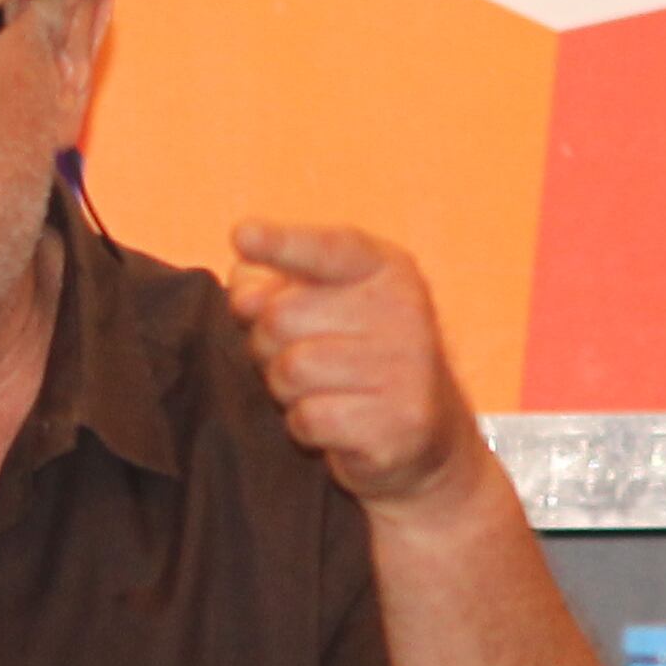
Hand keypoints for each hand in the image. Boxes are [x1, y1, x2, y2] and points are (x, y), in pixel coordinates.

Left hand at [222, 220, 480, 509]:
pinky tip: (335, 423)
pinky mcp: (399, 422)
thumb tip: (243, 295)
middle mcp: (402, 310)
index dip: (281, 244)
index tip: (243, 235)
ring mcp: (406, 367)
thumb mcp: (319, 303)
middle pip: (278, 317)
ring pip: (290, 371)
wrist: (422, 430)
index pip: (324, 249)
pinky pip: (308, 419)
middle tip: (299, 356)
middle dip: (267, 345)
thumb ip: (271, 286)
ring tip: (321, 390)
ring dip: (286, 390)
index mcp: (383, 268)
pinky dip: (306, 427)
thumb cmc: (353, 354)